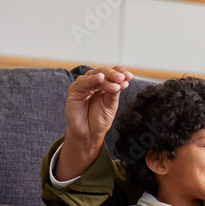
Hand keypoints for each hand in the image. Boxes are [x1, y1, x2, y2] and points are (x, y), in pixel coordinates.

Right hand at [55, 66, 132, 180]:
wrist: (88, 133)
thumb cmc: (99, 119)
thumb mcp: (111, 104)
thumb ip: (114, 92)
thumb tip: (123, 80)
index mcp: (104, 84)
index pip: (112, 73)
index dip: (121, 72)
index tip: (130, 76)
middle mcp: (94, 82)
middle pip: (104, 72)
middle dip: (114, 74)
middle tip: (122, 78)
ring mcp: (84, 85)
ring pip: (95, 76)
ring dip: (106, 78)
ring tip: (116, 83)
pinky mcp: (74, 90)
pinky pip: (83, 82)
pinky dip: (91, 79)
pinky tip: (100, 78)